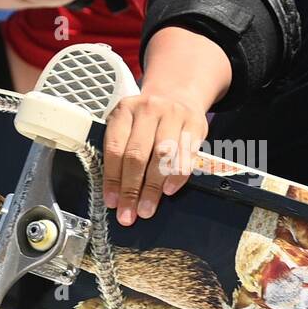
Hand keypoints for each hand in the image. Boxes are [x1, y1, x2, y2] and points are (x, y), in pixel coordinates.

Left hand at [103, 90, 208, 224]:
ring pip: (162, 156)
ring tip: (147, 208)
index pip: (115, 149)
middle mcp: (148, 109)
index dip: (113, 179)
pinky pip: (186, 154)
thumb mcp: (128, 126)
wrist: (178, 95)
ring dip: (153, 187)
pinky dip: (177, 176)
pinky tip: (169, 190)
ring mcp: (173, 114)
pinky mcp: (195, 123)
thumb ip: (121, 152)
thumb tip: (116, 194)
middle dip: (132, 189)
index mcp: (124, 110)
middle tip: (129, 213)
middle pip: (137, 154)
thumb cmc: (148, 120)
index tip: (112, 202)